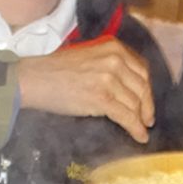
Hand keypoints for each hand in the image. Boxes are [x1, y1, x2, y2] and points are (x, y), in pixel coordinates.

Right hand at [17, 41, 153, 142]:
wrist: (34, 78)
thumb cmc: (55, 69)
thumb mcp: (88, 55)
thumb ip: (110, 63)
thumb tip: (128, 85)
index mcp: (113, 47)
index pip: (141, 70)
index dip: (147, 89)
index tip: (147, 101)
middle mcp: (115, 59)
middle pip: (142, 87)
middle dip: (147, 106)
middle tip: (148, 119)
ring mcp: (109, 78)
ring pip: (135, 104)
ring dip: (140, 120)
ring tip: (141, 129)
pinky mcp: (102, 98)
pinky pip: (127, 116)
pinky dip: (135, 129)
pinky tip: (139, 136)